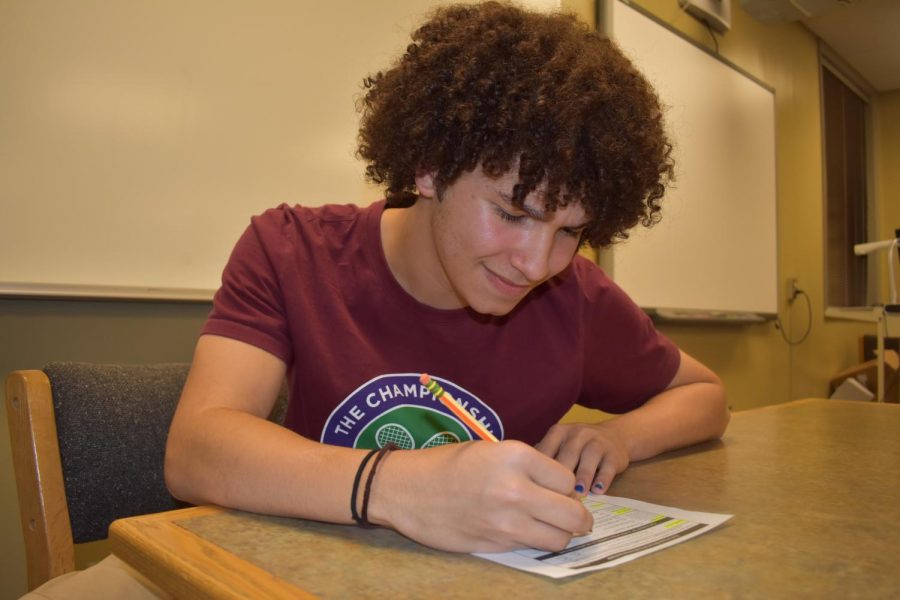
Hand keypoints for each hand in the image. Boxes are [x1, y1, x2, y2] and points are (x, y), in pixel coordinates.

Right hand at [368, 440, 592, 552]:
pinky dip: (532, 541)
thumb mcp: (492, 450)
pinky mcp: (496, 545)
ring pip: (559, 539)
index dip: (566, 486)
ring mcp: (506, 522)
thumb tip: (562, 490)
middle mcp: (517, 490)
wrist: (408, 490)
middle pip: (573, 514)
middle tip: (575, 516)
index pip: (567, 480)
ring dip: (559, 534)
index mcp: (517, 457)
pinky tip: (519, 529)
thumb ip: (528, 467)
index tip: (559, 489)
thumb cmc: (448, 464)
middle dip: (578, 517)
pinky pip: (531, 547)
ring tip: (549, 525)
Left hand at [535, 422, 629, 495]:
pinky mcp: (614, 454)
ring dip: (583, 477)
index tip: (535, 489)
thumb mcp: (559, 445)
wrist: (615, 436)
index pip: (547, 449)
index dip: (540, 470)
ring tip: (577, 496)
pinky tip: (597, 491)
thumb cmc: (578, 447)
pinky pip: (608, 466)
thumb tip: (525, 480)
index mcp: (558, 432)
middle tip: (555, 498)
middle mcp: (577, 434)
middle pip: (568, 455)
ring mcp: (597, 441)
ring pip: (589, 458)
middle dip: (562, 478)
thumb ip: (544, 458)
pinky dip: (603, 479)